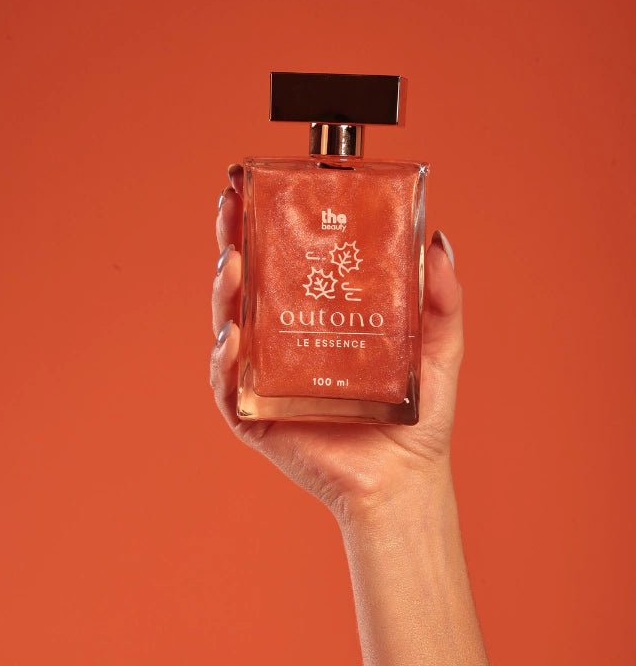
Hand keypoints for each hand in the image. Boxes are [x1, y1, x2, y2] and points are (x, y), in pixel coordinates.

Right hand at [210, 164, 463, 523]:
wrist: (405, 478)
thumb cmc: (418, 415)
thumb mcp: (438, 344)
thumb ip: (442, 295)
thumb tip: (438, 238)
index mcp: (318, 316)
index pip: (284, 260)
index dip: (266, 222)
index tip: (256, 186)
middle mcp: (285, 340)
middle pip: (247, 282)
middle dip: (231, 239)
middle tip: (230, 206)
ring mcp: (265, 375)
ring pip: (228, 324)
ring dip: (223, 290)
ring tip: (232, 262)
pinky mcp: (254, 415)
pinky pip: (227, 385)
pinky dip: (224, 360)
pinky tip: (234, 336)